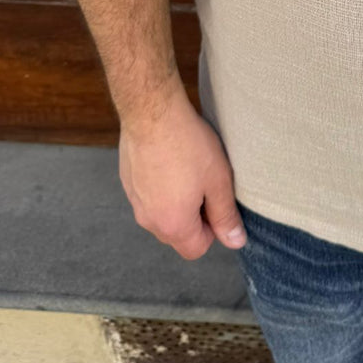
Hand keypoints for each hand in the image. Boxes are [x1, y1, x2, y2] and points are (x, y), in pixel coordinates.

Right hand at [118, 90, 247, 259]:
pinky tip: (172, 160)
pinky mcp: (128, 181)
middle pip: (177, 235)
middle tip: (206, 183)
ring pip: (162, 214)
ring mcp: (134, 200)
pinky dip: (161, 186)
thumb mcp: (218, 181)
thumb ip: (226, 216)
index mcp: (173, 225)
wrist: (152, 113)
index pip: (196, 249)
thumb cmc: (189, 146)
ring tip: (189, 169)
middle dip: (195, 217)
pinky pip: (149, 195)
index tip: (218, 201)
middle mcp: (148, 220)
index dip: (213, 230)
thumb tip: (235, 242)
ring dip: (177, 201)